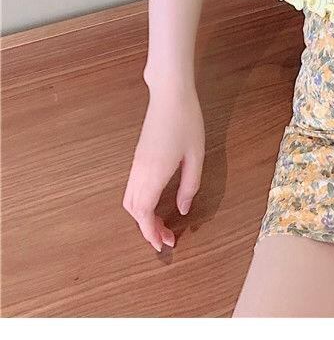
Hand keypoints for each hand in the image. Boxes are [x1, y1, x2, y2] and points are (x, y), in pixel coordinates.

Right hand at [122, 86, 204, 253]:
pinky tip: (156, 205)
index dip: (150, 233)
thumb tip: (183, 210)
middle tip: (167, 238)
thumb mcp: (196, 156)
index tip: (162, 245)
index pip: (143, 213)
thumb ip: (189, 186)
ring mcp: (136, 164)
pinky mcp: (138, 158)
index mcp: (154, 173)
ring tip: (162, 224)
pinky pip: (132, 188)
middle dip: (146, 229)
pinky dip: (140, 203)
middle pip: (133, 210)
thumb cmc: (186, 121)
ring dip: (142, 216)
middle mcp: (140, 171)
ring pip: (130, 200)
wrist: (169, 94)